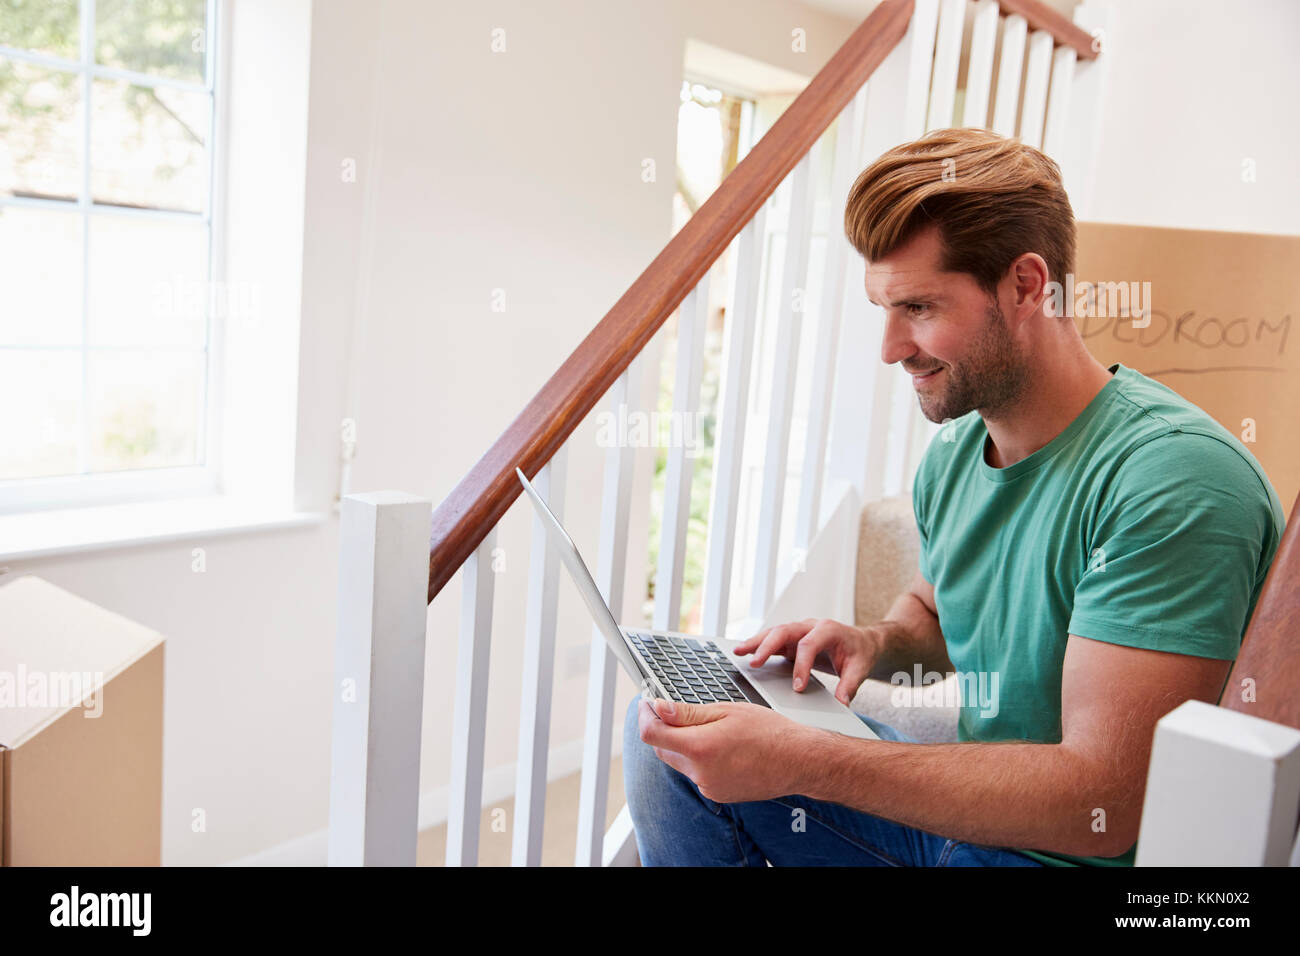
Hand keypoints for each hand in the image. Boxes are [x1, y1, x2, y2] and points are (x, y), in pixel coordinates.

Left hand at [637, 697, 812, 802]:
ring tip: (705, 725)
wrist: (797, 761)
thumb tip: (658, 708)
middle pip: (662, 749)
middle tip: (669, 708)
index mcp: (701, 748)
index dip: (644, 716)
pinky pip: (696, 774)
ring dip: (680, 744)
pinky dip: (697, 758)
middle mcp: (700, 773)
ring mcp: (708, 787)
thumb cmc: (768, 732)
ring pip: (679, 762)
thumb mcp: (727, 711)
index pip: (652, 734)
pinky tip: (718, 746)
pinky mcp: (717, 794)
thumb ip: (687, 713)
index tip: (646, 703)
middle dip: (661, 728)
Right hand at [733, 617, 882, 704]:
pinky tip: (744, 653)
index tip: (798, 687)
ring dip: (756, 642)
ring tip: (738, 652)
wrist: (862, 642)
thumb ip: (849, 686)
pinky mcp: (792, 639)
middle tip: (755, 663)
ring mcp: (799, 631)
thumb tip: (841, 703)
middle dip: (767, 646)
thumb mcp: (860, 669)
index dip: (801, 665)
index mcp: (828, 630)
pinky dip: (758, 645)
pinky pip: (773, 640)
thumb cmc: (860, 653)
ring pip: (774, 632)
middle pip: (784, 631)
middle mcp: (810, 626)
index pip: (809, 645)